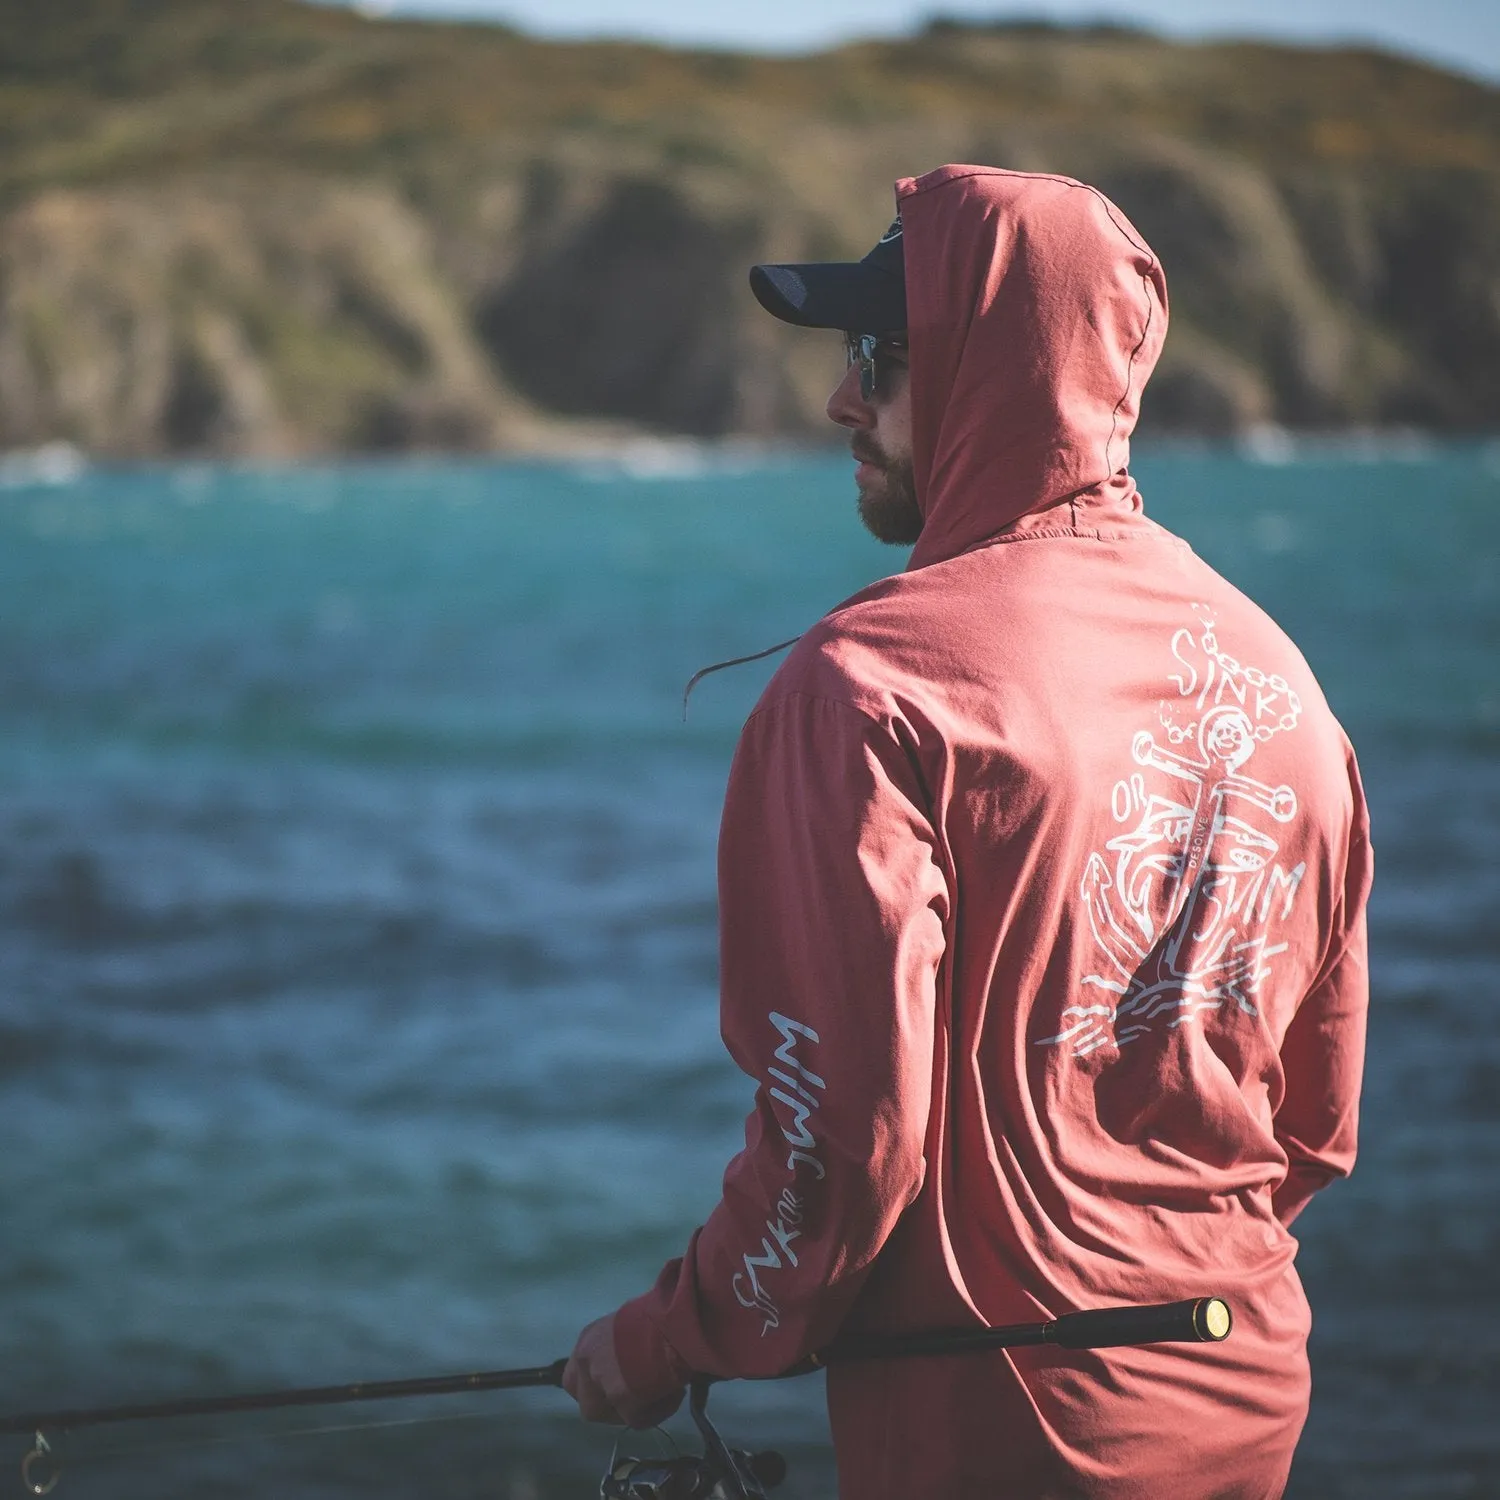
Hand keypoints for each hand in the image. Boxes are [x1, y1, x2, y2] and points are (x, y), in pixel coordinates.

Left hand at [562, 1312, 683, 1427]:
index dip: (593, 1388)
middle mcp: (587, 1364)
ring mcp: (603, 1386)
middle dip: (610, 1407)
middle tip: (637, 1397)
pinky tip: (674, 1393)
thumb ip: (616, 1349)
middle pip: (588, 1404)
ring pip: (612, 1415)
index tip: (614, 1387)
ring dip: (634, 1410)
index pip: (573, 1377)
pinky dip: (657, 1411)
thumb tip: (629, 1365)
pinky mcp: (624, 1403)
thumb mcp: (626, 1326)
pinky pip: (639, 1420)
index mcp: (588, 1341)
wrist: (673, 1323)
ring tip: (661, 1392)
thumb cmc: (656, 1315)